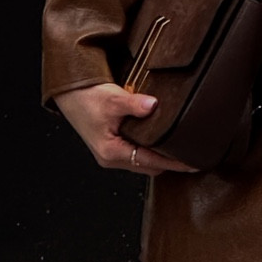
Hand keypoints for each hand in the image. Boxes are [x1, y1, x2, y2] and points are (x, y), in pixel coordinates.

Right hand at [55, 82, 199, 175]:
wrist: (69, 95)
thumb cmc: (86, 98)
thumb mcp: (112, 99)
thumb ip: (134, 104)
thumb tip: (153, 105)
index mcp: (111, 152)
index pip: (150, 163)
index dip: (173, 163)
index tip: (192, 163)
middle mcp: (111, 158)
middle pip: (148, 167)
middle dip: (169, 162)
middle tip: (191, 153)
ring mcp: (111, 155)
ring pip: (142, 162)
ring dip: (158, 156)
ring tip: (179, 147)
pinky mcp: (112, 147)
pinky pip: (136, 154)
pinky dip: (149, 149)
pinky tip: (160, 139)